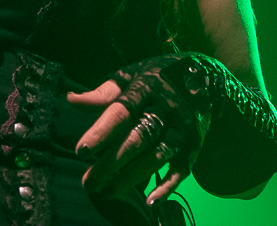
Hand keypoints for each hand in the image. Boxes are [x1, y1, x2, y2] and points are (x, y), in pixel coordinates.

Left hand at [67, 55, 213, 204]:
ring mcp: (181, 127)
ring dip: (131, 178)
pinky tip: (150, 201)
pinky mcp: (194, 143)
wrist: (205, 76)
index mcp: (146, 88)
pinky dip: (167, 186)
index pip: (121, 111)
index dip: (101, 131)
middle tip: (88, 182)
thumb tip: (71, 100)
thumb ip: (104, 93)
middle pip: (137, 139)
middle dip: (111, 163)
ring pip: (156, 157)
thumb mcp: (132, 75)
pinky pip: (182, 168)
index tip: (80, 151)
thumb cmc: (157, 77)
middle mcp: (165, 108)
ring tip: (107, 192)